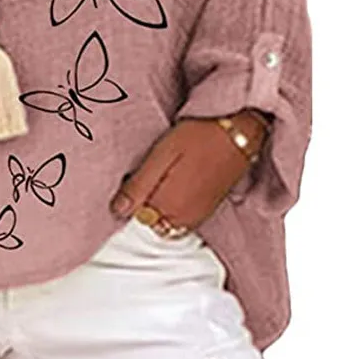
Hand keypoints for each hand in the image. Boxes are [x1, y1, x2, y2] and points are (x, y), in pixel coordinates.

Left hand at [108, 110, 267, 227]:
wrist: (241, 135)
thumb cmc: (200, 137)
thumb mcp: (163, 154)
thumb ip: (140, 185)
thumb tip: (117, 210)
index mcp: (169, 206)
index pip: (135, 219)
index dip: (128, 201)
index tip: (129, 182)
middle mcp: (183, 219)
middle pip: (149, 223)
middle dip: (142, 205)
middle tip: (145, 176)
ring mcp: (196, 218)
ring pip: (164, 223)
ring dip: (157, 207)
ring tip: (160, 177)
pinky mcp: (206, 212)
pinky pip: (180, 221)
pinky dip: (171, 209)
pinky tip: (173, 185)